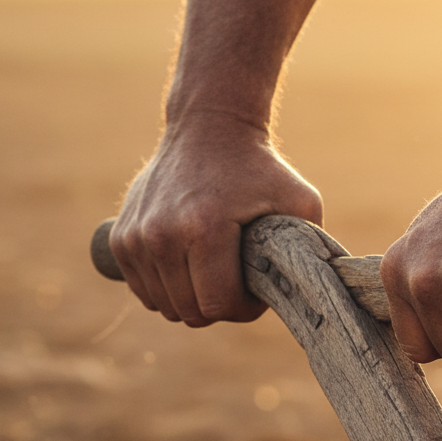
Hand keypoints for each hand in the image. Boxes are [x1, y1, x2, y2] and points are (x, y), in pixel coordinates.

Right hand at [109, 119, 322, 325]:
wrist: (208, 127)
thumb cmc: (260, 168)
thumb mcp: (301, 202)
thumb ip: (314, 250)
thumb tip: (321, 294)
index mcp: (203, 229)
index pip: (217, 306)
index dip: (244, 308)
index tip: (257, 287)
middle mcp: (160, 236)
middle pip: (190, 312)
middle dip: (219, 306)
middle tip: (237, 280)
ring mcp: (135, 238)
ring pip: (165, 307)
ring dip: (192, 298)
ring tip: (213, 269)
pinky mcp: (120, 239)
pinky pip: (145, 292)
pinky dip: (168, 289)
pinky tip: (188, 264)